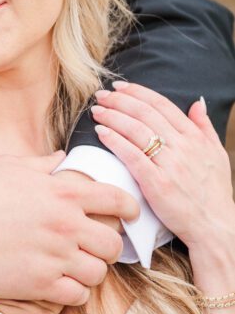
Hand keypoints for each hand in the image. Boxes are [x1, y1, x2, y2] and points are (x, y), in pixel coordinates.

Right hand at [0, 151, 137, 304]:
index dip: (129, 210)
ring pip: (99, 273)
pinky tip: (62, 285)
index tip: (127, 216)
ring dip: (91, 272)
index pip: (118, 200)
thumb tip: (62, 157)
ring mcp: (54, 255)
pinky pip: (78, 296)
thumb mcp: (11, 166)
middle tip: (95, 249)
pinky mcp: (39, 283)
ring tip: (77, 269)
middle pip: (114, 244)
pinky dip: (74, 292)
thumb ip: (44, 164)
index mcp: (64, 191)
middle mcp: (66, 223)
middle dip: (108, 247)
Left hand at [91, 81, 234, 247]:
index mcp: (195, 137)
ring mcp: (170, 164)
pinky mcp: (157, 184)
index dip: (137, 92)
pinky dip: (115, 141)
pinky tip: (101, 132)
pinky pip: (132, 156)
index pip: (161, 105)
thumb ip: (205, 127)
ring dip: (112, 116)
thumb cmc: (213, 193)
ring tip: (96, 111)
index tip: (119, 87)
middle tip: (100, 95)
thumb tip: (197, 102)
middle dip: (119, 100)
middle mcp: (183, 146)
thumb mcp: (217, 155)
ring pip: (136, 130)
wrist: (214, 226)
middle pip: (145, 113)